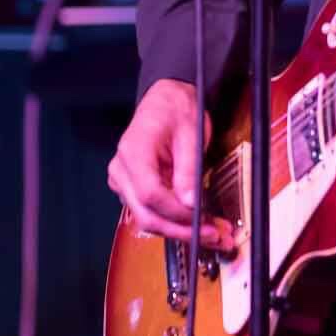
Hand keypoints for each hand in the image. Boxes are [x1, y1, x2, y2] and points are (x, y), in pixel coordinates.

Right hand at [107, 78, 232, 248]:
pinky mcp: (133, 188)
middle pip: (146, 215)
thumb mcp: (190, 133)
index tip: (203, 219)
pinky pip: (151, 212)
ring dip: (180, 231)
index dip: (177, 212)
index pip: (150, 194)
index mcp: (133, 152)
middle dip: (181, 231)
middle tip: (214, 236)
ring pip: (148, 219)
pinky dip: (174, 222)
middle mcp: (122, 170)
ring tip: (212, 235)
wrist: (165, 99)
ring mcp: (124, 181)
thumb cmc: (176, 109)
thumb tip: (192, 204)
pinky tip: (197, 225)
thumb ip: (189, 169)